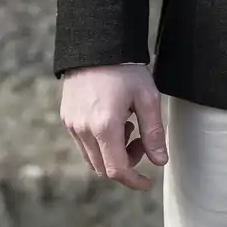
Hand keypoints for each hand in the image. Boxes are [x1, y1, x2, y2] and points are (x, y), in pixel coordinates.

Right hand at [60, 64, 168, 189]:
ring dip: (112, 153)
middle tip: (141, 140)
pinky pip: (83, 143)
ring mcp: (71, 124)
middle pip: (103, 168)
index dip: (134, 181)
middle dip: (126, 163)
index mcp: (104, 126)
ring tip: (128, 126)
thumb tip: (160, 161)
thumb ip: (153, 133)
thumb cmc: (125, 69)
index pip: (116, 170)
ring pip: (92, 158)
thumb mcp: (147, 98)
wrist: (96, 44)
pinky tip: (114, 120)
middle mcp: (82, 129)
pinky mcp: (66, 117)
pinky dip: (100, 143)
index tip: (148, 182)